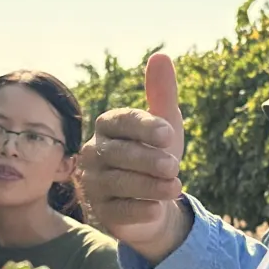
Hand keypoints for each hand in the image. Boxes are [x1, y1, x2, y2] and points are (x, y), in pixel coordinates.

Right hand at [78, 53, 192, 262]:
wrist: (156, 202)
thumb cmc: (157, 157)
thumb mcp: (165, 126)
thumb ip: (162, 94)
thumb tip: (160, 56)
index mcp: (107, 126)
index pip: (121, 120)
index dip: (143, 126)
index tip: (168, 134)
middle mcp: (93, 153)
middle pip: (118, 153)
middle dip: (148, 159)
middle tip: (174, 167)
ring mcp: (93, 184)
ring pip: (118, 182)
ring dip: (149, 185)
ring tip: (175, 186)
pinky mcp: (101, 212)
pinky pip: (118, 211)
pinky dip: (140, 210)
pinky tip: (157, 209)